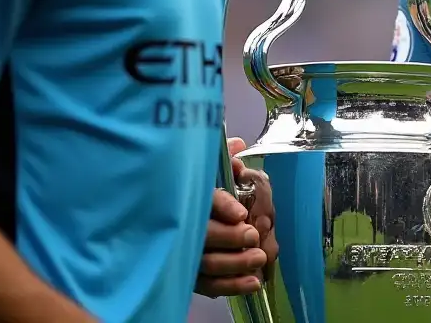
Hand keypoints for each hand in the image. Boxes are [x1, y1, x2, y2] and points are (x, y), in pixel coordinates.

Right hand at [195, 138, 270, 298]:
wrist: (171, 219)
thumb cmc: (197, 191)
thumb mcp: (210, 170)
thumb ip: (224, 158)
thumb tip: (238, 145)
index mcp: (189, 196)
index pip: (204, 199)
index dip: (222, 205)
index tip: (241, 213)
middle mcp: (184, 225)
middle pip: (204, 235)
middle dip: (231, 237)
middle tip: (253, 235)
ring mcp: (185, 253)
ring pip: (206, 263)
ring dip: (235, 263)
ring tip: (259, 258)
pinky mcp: (190, 274)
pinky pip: (208, 285)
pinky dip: (231, 286)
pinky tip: (253, 283)